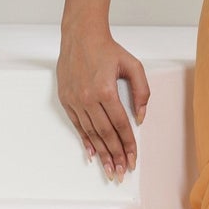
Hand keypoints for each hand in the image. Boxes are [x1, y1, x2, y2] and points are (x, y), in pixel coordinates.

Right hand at [56, 26, 150, 180]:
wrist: (81, 36)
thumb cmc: (108, 50)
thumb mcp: (133, 66)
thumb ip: (141, 92)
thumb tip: (140, 117)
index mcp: (106, 90)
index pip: (120, 124)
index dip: (128, 144)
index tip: (133, 158)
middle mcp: (88, 98)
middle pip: (105, 134)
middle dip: (115, 155)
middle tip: (122, 172)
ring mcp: (75, 100)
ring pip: (90, 133)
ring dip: (101, 153)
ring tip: (109, 169)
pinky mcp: (66, 100)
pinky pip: (77, 125)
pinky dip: (85, 141)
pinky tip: (92, 153)